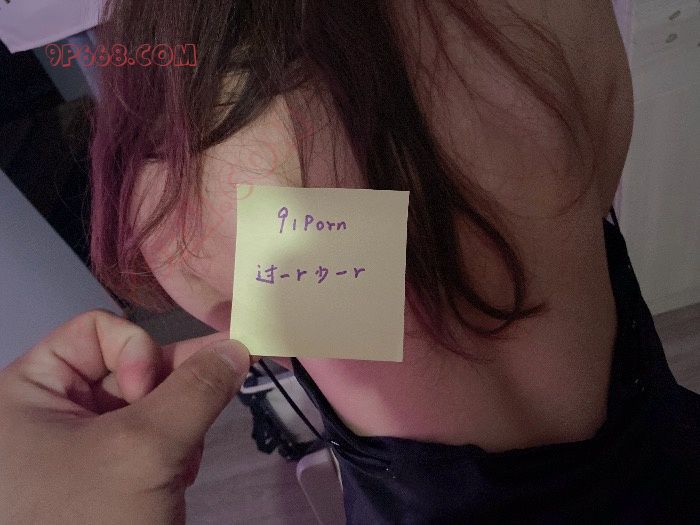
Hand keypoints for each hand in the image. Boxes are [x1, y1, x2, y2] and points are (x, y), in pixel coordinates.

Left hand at [0, 309, 251, 524]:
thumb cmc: (90, 521)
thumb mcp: (145, 449)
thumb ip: (196, 389)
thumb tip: (238, 345)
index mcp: (29, 390)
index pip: (98, 330)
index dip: (135, 353)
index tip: (150, 395)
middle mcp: (50, 408)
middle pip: (129, 363)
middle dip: (168, 394)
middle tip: (200, 416)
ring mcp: (78, 440)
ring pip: (149, 399)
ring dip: (176, 424)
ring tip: (181, 462)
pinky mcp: (106, 468)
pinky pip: (151, 432)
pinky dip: (173, 446)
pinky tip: (179, 474)